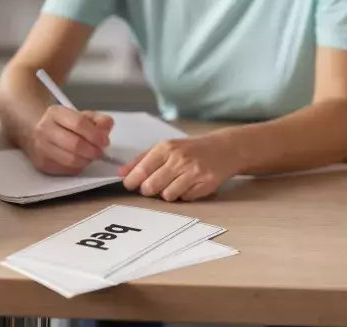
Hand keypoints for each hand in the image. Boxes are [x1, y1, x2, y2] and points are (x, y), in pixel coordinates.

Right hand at [28, 106, 113, 174]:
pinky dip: (78, 167)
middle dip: (93, 150)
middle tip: (100, 152)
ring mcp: (41, 148)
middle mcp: (45, 130)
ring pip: (71, 160)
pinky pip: (66, 170)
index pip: (79, 123)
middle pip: (75, 144)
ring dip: (86, 160)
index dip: (96, 134)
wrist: (33, 131)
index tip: (105, 141)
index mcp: (55, 113)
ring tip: (90, 156)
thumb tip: (107, 126)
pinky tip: (80, 160)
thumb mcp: (79, 115)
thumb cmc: (61, 124)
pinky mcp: (42, 164)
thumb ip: (97, 119)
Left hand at [119, 135, 240, 201]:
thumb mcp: (166, 147)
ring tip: (174, 183)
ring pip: (167, 195)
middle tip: (153, 186)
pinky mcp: (206, 184)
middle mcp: (180, 159)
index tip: (129, 185)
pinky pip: (185, 198)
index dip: (132, 181)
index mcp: (167, 148)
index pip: (143, 169)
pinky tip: (189, 184)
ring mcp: (194, 172)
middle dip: (148, 190)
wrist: (224, 148)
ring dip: (167, 193)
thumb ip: (142, 159)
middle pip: (152, 186)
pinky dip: (183, 195)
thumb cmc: (190, 149)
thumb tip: (121, 173)